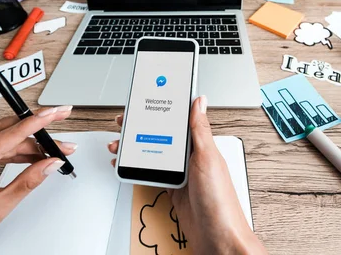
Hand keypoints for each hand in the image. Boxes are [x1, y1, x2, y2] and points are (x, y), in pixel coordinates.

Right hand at [108, 96, 266, 254]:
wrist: (218, 239)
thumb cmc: (220, 201)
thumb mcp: (208, 159)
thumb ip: (200, 130)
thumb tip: (199, 101)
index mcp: (202, 146)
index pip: (180, 120)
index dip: (163, 109)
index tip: (146, 101)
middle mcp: (192, 158)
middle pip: (162, 135)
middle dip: (142, 127)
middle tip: (124, 122)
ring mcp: (182, 174)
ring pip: (154, 154)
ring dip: (135, 148)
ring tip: (119, 145)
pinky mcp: (174, 190)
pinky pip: (153, 173)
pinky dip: (138, 168)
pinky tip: (129, 164)